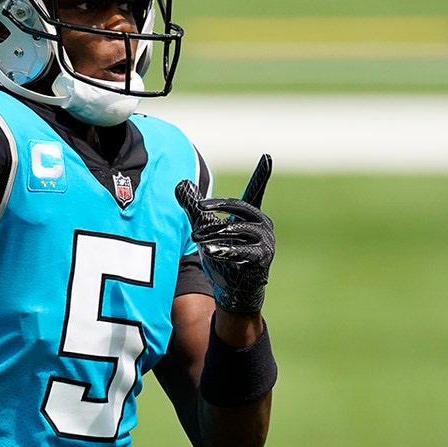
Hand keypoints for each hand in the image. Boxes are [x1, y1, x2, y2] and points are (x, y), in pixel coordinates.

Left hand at [175, 155, 274, 313]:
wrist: (233, 290)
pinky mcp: (262, 259)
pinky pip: (243, 251)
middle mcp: (263, 225)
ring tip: (197, 238)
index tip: (267, 156)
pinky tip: (211, 251)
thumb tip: (180, 183)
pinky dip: (226, 250)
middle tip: (199, 207)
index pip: (256, 190)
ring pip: (238, 229)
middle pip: (241, 207)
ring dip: (215, 233)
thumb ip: (194, 208)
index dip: (261, 174)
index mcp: (252, 215)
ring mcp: (266, 242)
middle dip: (219, 206)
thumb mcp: (206, 229)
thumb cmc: (223, 257)